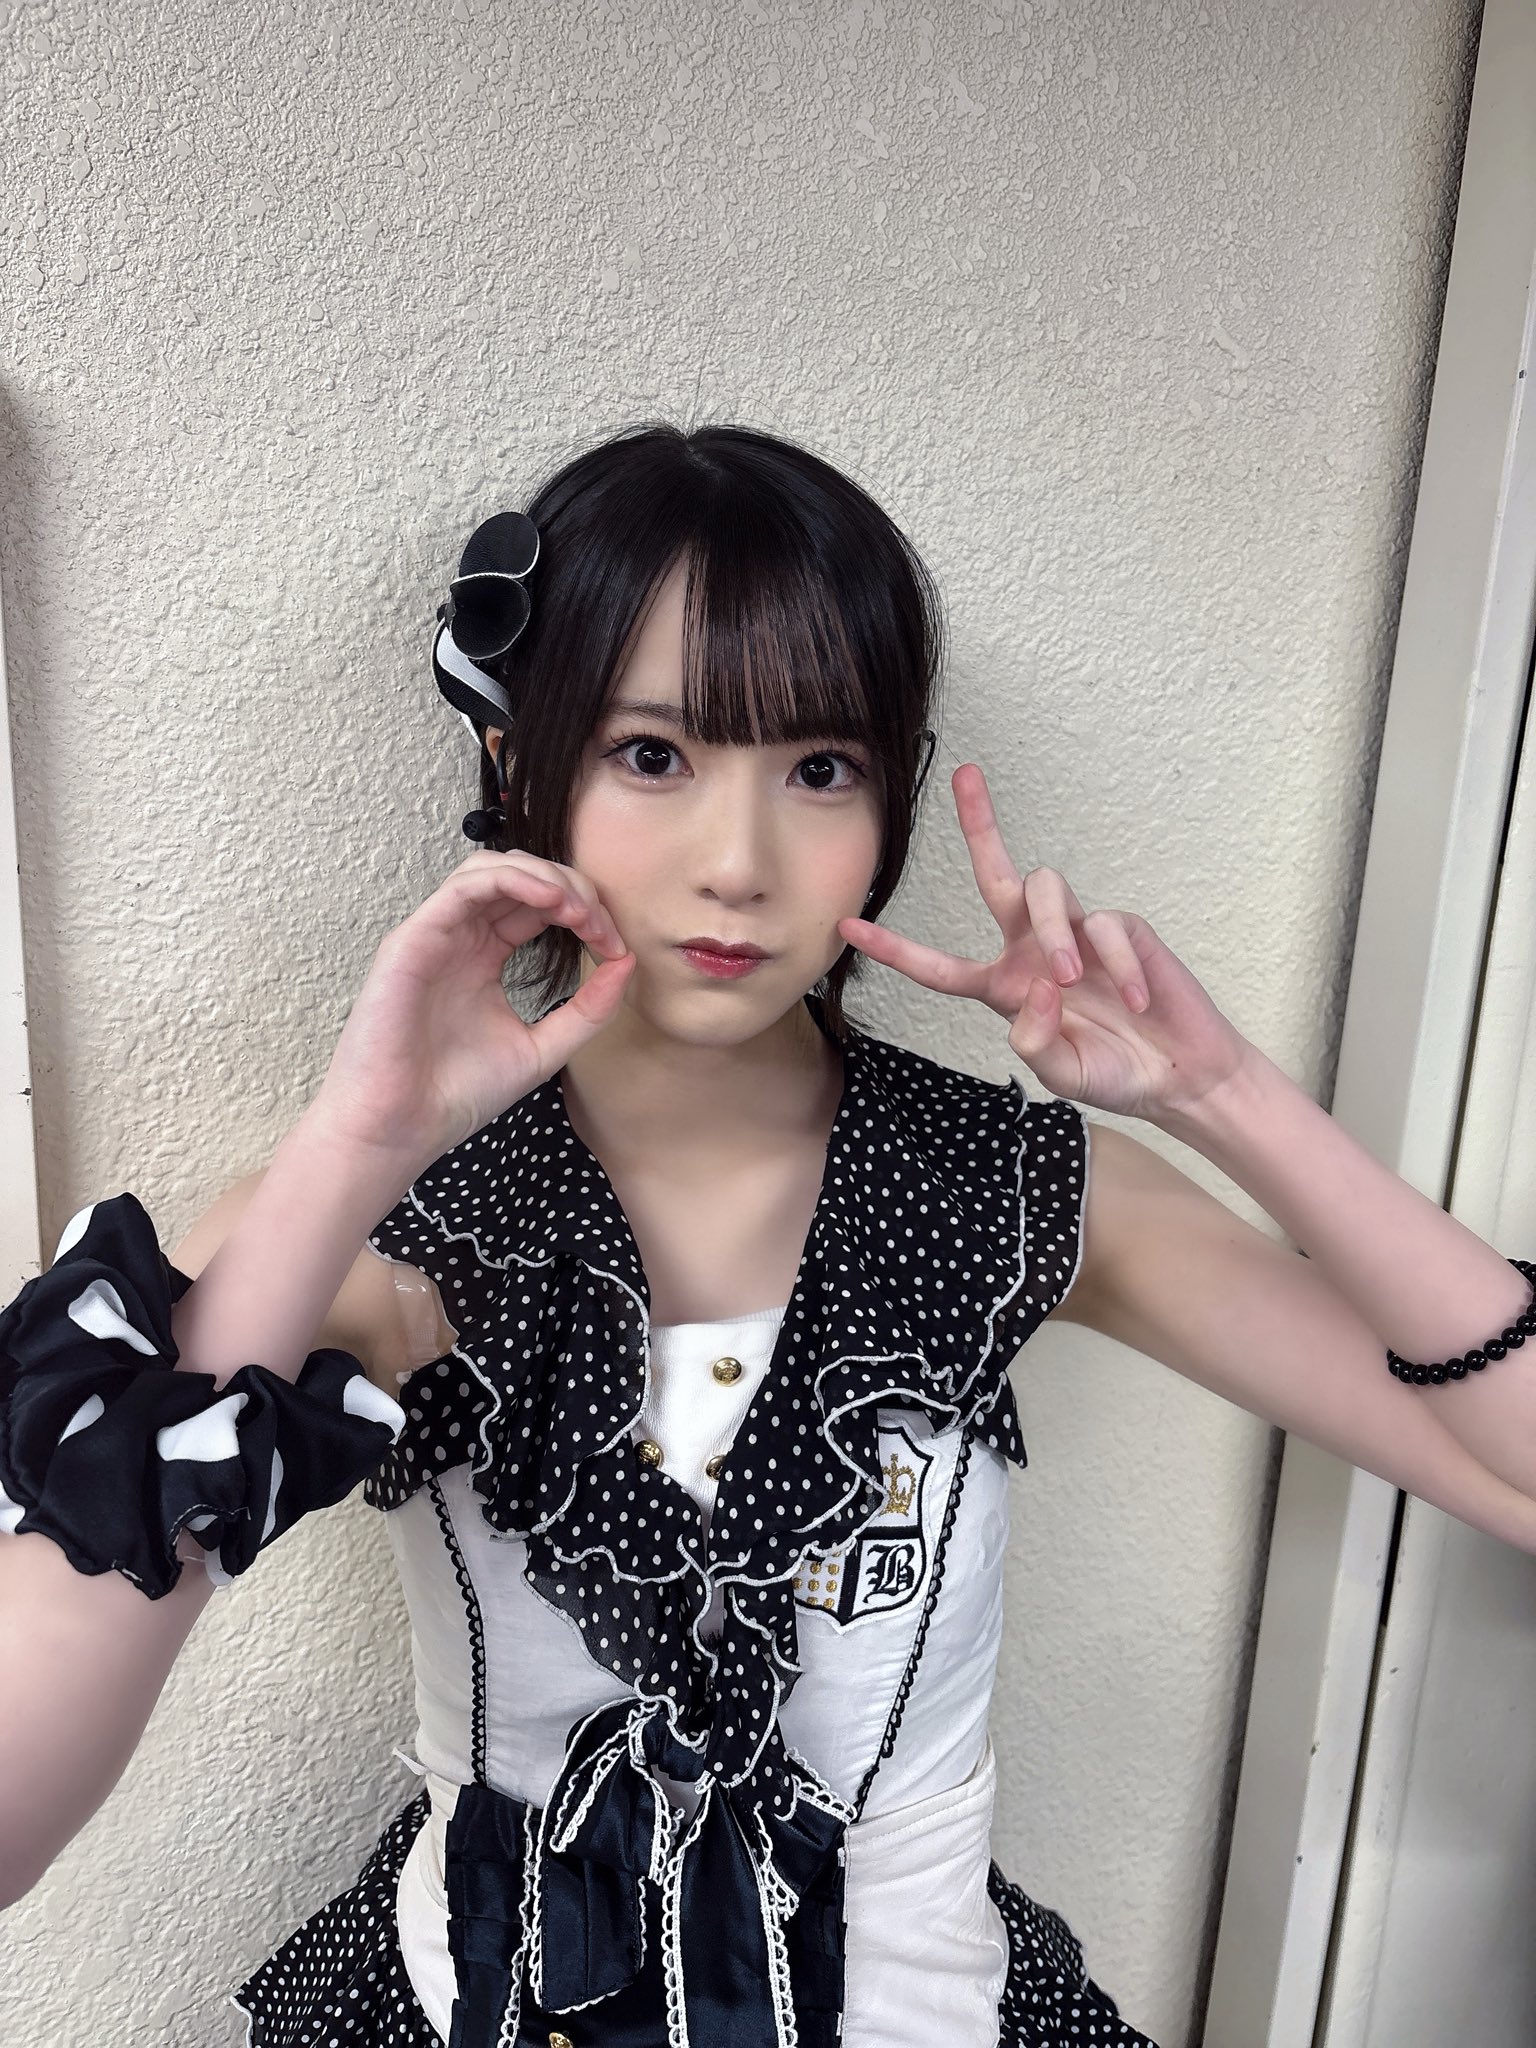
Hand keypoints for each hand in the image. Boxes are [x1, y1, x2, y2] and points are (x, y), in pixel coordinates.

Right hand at [313, 849, 634, 1170]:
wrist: (400, 1127)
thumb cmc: (457, 1093)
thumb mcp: (543, 1048)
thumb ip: (587, 1009)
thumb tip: (627, 964)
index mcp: (485, 956)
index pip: (538, 907)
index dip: (584, 913)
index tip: (616, 947)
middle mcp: (460, 937)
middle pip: (521, 878)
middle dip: (573, 890)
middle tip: (603, 925)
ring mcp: (435, 935)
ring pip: (492, 869)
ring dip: (545, 877)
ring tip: (579, 910)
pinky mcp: (413, 939)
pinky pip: (464, 886)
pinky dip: (512, 880)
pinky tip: (550, 900)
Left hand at [836, 763, 1250, 1120]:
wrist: (1180, 1075)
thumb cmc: (1115, 1073)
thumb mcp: (1063, 1074)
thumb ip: (1035, 1041)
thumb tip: (1036, 988)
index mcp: (1005, 987)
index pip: (939, 967)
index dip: (894, 949)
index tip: (846, 926)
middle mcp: (1033, 951)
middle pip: (996, 876)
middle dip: (980, 824)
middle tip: (965, 775)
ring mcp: (1078, 935)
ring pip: (1045, 894)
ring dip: (1053, 935)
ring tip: (1076, 982)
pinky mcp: (1122, 929)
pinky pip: (1108, 927)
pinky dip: (1120, 966)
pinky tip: (1138, 1000)